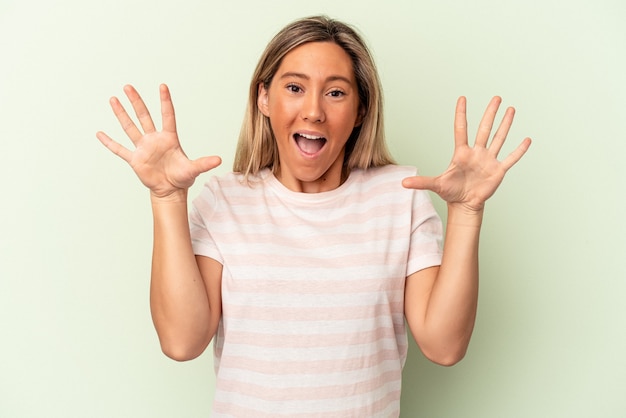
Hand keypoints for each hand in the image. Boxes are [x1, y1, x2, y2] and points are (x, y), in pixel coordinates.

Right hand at [96, 84, 220, 198]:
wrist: (170, 190)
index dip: (165, 102)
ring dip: (121, 114)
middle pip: (144, 116)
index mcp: (169, 138)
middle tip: (128, 86)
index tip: (162, 86)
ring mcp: (143, 148)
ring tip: (113, 99)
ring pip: (130, 127)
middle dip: (136, 101)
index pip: (167, 116)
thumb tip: (219, 160)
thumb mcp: (194, 169)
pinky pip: (120, 149)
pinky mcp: (135, 159)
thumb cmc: (182, 177)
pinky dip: (110, 143)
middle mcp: (154, 139)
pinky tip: (100, 134)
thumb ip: (204, 163)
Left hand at [402, 96, 530, 212]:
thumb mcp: (436, 185)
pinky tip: (527, 139)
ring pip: (498, 138)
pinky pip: (510, 158)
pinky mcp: (498, 171)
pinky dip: (519, 150)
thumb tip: (403, 182)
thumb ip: (421, 182)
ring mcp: (488, 160)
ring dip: (505, 125)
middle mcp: (477, 152)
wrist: (465, 204)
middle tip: (496, 97)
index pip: (461, 129)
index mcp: (461, 153)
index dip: (461, 114)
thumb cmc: (451, 192)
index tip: (462, 98)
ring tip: (511, 109)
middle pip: (484, 128)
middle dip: (490, 113)